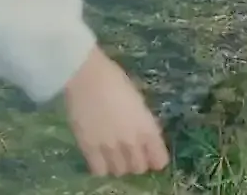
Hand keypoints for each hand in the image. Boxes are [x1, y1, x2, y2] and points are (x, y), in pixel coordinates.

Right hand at [62, 47, 169, 176]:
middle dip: (134, 162)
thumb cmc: (113, 80)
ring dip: (117, 164)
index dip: (153, 159)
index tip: (148, 155)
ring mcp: (111, 146)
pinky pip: (99, 170)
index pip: (159, 160)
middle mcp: (132, 141)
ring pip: (119, 171)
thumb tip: (140, 137)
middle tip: (127, 152)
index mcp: (148, 128)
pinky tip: (97, 155)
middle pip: (139, 168)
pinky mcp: (89, 147)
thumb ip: (142, 123)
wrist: (86, 75)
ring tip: (111, 153)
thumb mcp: (137, 102)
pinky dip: (100, 166)